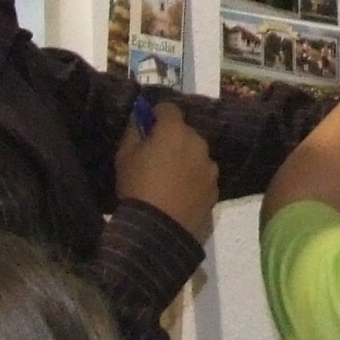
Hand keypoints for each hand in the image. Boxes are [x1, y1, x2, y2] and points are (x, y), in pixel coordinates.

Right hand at [118, 101, 219, 238]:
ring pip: (196, 155)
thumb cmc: (136, 187)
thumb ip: (133, 130)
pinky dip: (194, 180)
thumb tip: (139, 117)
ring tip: (169, 182)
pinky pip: (202, 176)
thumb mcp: (124, 155)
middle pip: (185, 133)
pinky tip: (180, 196)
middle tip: (156, 160)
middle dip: (172, 140)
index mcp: (175, 130)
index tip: (147, 129)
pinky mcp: (215, 189)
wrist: (158, 231)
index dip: (156, 116)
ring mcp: (210, 167)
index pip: (169, 108)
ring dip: (185, 160)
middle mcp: (198, 143)